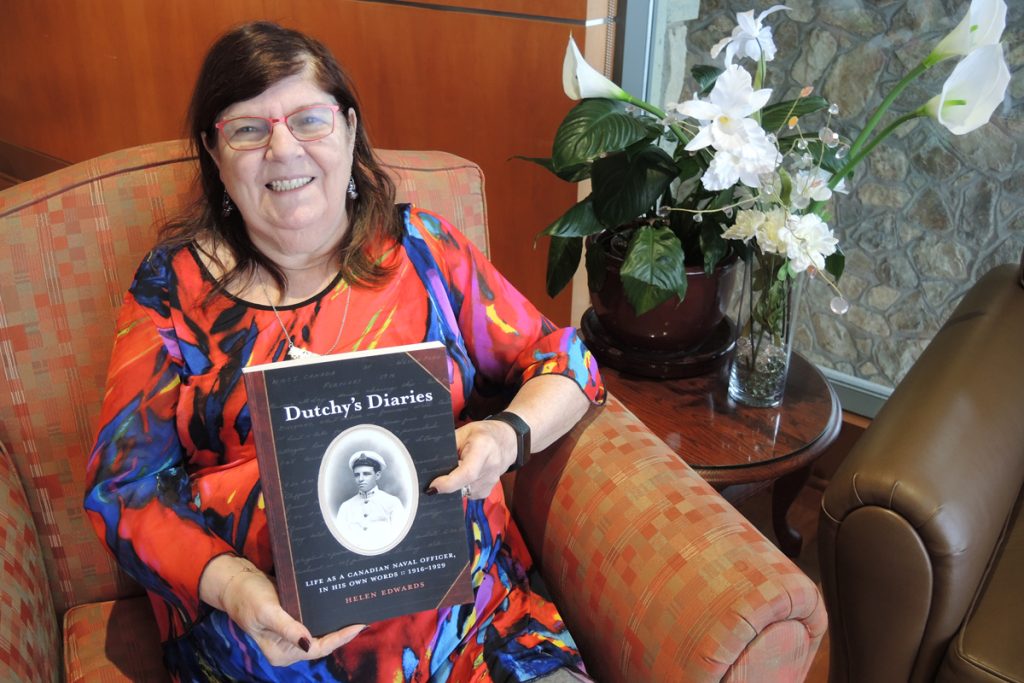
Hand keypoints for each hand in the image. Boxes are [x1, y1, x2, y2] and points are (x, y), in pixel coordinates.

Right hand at [202, 556, 364, 665]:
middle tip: (363, 614)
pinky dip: (326, 613)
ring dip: (336, 621)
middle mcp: (289, 647)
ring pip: (320, 630)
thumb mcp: (267, 612)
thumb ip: (287, 628)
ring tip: (356, 609)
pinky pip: (314, 619)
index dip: (339, 638)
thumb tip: (308, 644)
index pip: (318, 649)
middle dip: (342, 631)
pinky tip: (338, 603)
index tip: (358, 625)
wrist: (236, 581)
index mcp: (282, 653)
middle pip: (322, 642)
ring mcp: (292, 633)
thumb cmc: (248, 597)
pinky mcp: (293, 619)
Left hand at [428, 419, 516, 498]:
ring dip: (454, 485)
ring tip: (455, 470)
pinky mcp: (488, 491)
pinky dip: (461, 488)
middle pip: (463, 485)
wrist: (508, 440)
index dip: (448, 483)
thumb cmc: (483, 433)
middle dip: (447, 484)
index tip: (433, 486)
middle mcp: (490, 467)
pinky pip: (468, 494)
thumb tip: (430, 464)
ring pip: (463, 492)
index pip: (467, 473)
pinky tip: (463, 477)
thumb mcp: (463, 432)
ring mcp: (491, 481)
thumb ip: (448, 447)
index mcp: (484, 448)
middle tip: (438, 477)